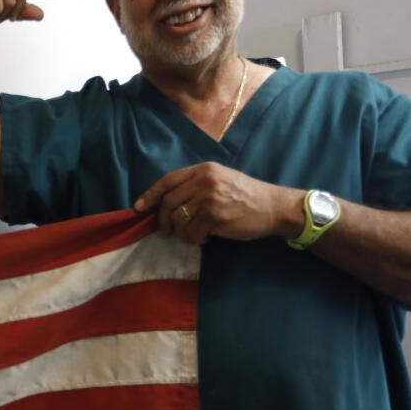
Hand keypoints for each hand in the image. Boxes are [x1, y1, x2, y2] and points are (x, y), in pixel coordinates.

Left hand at [133, 162, 302, 244]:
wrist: (273, 207)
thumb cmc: (245, 195)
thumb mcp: (220, 179)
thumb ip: (194, 185)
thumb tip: (165, 202)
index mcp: (203, 170)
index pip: (168, 181)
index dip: (150, 195)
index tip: (138, 208)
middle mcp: (204, 181)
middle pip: (168, 203)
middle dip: (162, 220)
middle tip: (165, 231)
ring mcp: (210, 199)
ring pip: (178, 220)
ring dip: (181, 232)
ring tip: (192, 234)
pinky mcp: (216, 217)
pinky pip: (192, 233)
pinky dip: (194, 239)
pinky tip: (204, 238)